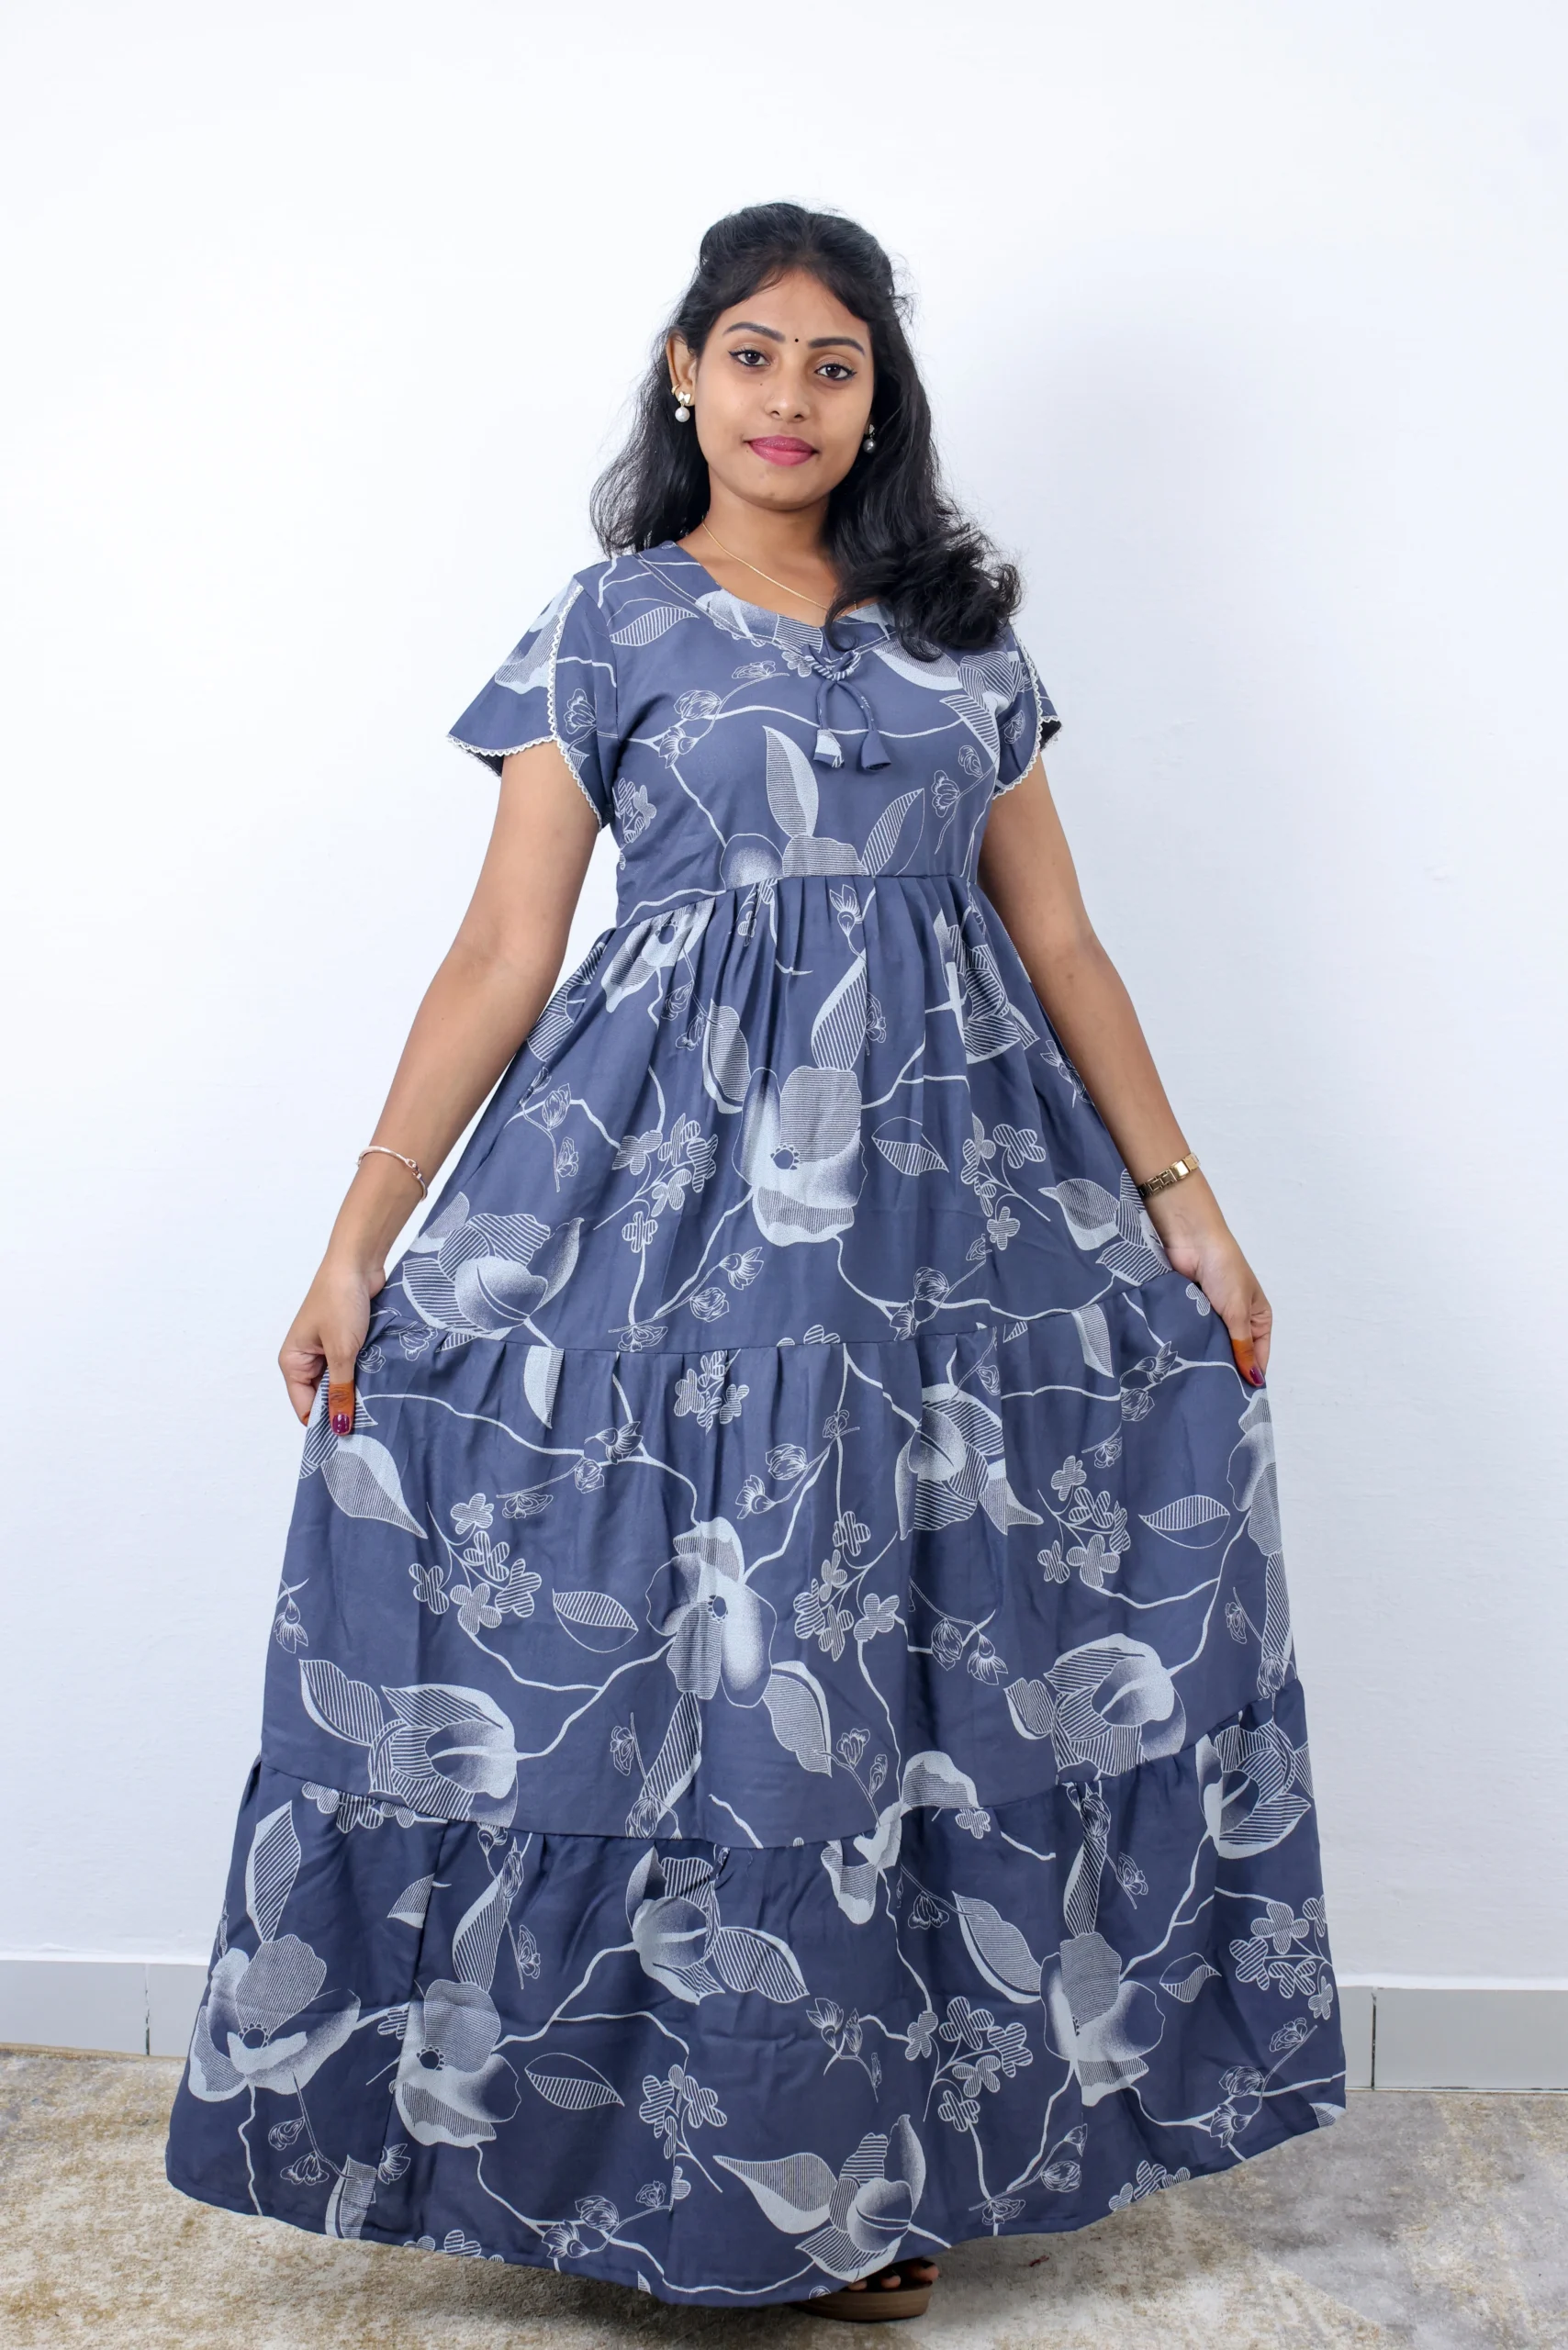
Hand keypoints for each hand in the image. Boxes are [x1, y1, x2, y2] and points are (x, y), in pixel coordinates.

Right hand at [278, 1253, 385, 1431]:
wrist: (358, 1263)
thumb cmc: (340, 1301)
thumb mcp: (341, 1351)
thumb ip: (341, 1390)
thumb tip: (339, 1427)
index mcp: (293, 1362)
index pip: (305, 1407)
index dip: (326, 1422)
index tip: (350, 1439)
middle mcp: (307, 1359)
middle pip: (324, 1397)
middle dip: (344, 1408)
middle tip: (371, 1425)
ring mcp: (327, 1351)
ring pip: (342, 1383)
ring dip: (358, 1390)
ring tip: (379, 1406)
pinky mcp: (347, 1342)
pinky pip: (354, 1368)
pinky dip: (366, 1375)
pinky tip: (382, 1384)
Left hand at [1144, 1176, 1269, 1385]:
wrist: (1190, 1239)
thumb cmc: (1223, 1268)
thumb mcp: (1237, 1311)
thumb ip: (1242, 1346)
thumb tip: (1254, 1379)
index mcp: (1258, 1317)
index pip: (1259, 1356)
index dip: (1251, 1375)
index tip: (1240, 1400)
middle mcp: (1236, 1319)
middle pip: (1234, 1354)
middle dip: (1226, 1370)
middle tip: (1215, 1398)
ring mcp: (1212, 1316)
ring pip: (1210, 1346)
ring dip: (1205, 1358)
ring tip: (1197, 1385)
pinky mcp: (1189, 1312)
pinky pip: (1191, 1335)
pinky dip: (1188, 1345)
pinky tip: (1181, 1364)